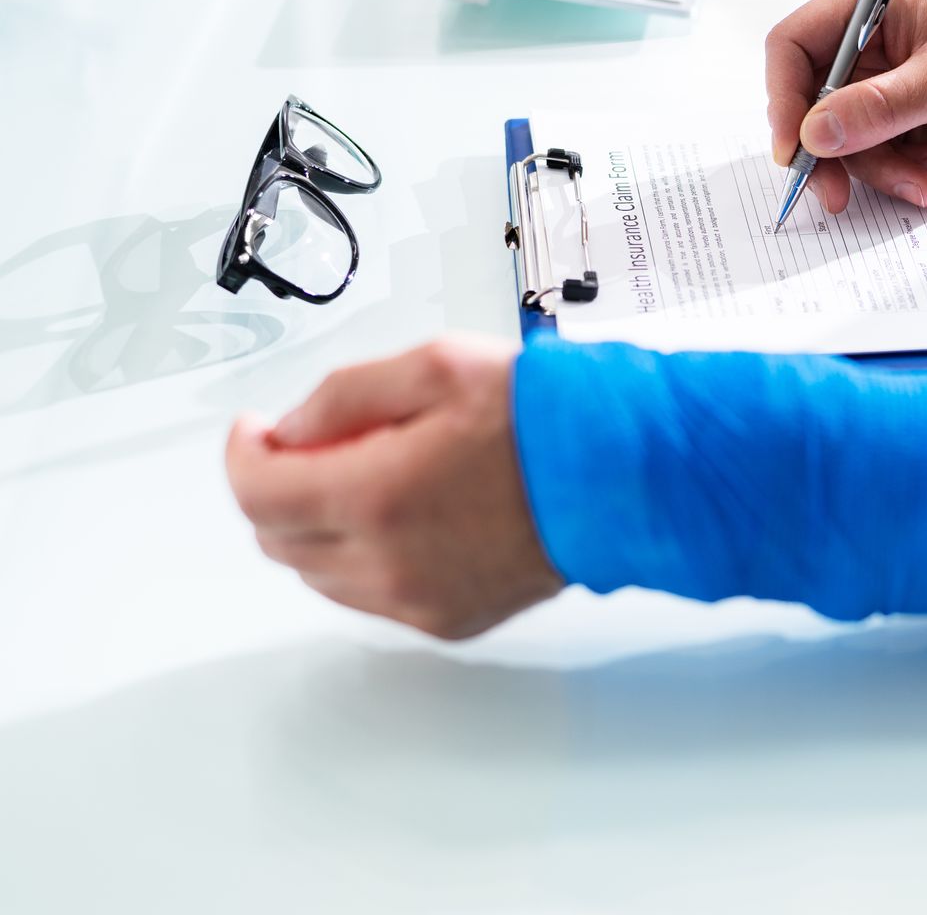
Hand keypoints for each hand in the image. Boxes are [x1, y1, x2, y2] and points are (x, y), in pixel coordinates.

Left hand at [225, 337, 562, 639]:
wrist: (625, 475)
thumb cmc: (551, 419)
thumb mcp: (438, 364)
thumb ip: (346, 393)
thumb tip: (291, 426)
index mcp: (376, 494)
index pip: (254, 492)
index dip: (243, 453)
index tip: (255, 432)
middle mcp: (388, 561)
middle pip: (277, 539)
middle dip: (279, 487)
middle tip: (313, 446)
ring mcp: (416, 599)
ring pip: (318, 574)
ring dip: (322, 525)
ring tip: (373, 475)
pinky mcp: (447, 620)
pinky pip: (371, 597)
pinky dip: (367, 558)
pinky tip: (409, 515)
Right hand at [766, 0, 926, 212]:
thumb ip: (882, 106)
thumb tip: (816, 134)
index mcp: (869, 1)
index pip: (793, 45)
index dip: (783, 98)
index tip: (794, 149)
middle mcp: (866, 40)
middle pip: (808, 102)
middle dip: (826, 152)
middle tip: (834, 194)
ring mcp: (881, 83)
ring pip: (840, 139)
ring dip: (876, 169)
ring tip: (923, 178)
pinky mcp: (898, 120)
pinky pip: (871, 156)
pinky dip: (898, 172)